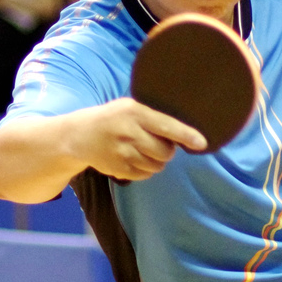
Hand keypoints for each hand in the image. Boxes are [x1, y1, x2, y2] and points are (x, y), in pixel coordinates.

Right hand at [69, 97, 205, 180]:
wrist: (79, 135)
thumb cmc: (113, 118)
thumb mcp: (129, 106)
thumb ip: (153, 115)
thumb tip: (186, 131)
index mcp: (134, 112)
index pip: (166, 125)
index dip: (186, 135)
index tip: (202, 143)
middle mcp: (128, 133)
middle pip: (165, 151)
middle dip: (168, 151)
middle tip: (159, 144)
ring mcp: (122, 153)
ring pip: (157, 165)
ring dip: (157, 161)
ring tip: (143, 150)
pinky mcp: (118, 170)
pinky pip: (145, 174)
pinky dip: (145, 169)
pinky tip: (134, 158)